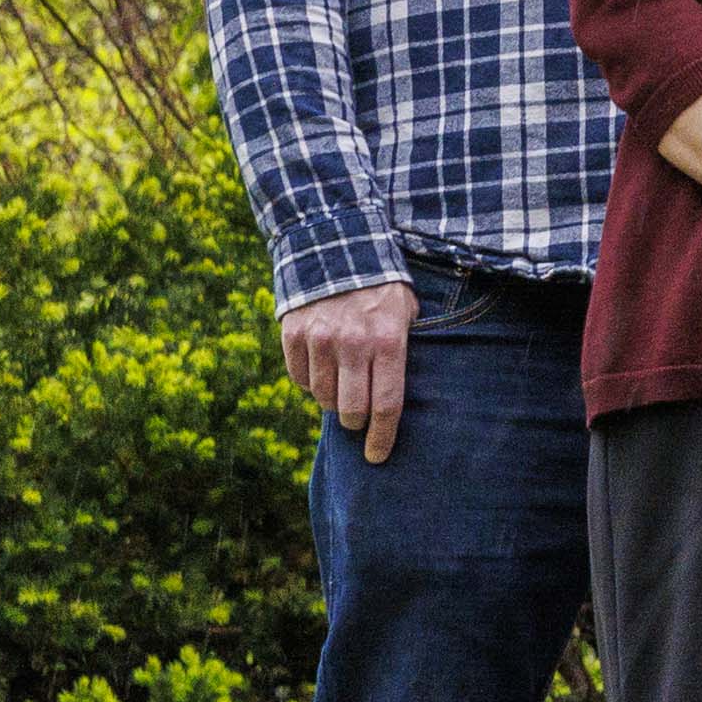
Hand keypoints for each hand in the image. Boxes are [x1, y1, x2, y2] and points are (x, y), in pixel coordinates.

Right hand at [279, 281, 416, 464]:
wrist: (336, 246)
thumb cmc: (382, 287)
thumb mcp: (408, 313)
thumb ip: (404, 352)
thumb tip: (398, 398)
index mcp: (389, 340)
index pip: (387, 404)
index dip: (382, 437)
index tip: (377, 456)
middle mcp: (353, 342)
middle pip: (352, 409)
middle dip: (356, 423)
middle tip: (358, 418)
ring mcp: (320, 338)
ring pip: (324, 397)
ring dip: (333, 401)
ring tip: (342, 386)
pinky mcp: (293, 333)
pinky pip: (300, 379)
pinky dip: (310, 383)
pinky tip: (322, 369)